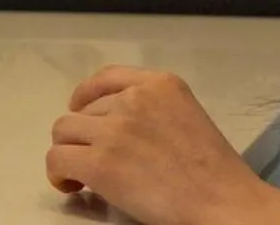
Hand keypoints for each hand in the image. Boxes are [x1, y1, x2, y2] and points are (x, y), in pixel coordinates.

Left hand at [45, 65, 279, 224]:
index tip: (83, 113)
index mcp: (160, 83)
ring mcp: (114, 129)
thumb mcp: (186, 115)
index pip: (106, 77)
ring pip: (63, 131)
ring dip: (69, 152)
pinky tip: (72, 185)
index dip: (85, 96)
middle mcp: (133, 98)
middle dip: (85, 135)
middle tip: (96, 159)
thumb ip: (152, 109)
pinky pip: (57, 159)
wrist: (222, 201)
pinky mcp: (100, 163)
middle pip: (82, 110)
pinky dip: (58, 174)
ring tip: (81, 175)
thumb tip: (114, 123)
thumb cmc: (213, 170)